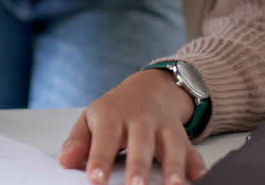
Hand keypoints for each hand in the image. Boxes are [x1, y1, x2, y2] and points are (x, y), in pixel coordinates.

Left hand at [59, 70, 208, 184]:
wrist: (150, 88)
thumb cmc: (115, 110)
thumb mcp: (91, 119)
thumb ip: (78, 142)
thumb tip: (65, 161)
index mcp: (113, 116)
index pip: (105, 138)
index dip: (100, 159)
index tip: (96, 179)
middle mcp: (141, 120)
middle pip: (141, 142)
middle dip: (139, 165)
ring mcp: (164, 127)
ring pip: (171, 145)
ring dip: (173, 166)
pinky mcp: (183, 136)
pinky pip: (192, 150)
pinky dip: (197, 164)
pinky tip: (200, 178)